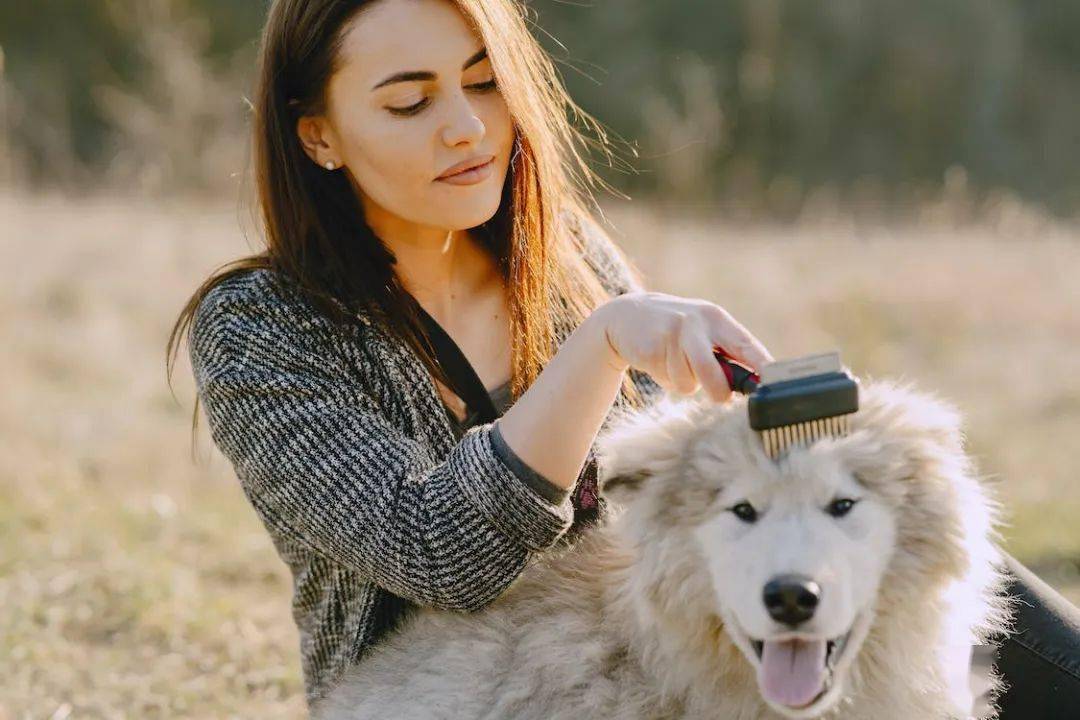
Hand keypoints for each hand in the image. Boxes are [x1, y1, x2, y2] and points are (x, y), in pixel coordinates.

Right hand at [595, 291, 773, 401]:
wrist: (626, 316)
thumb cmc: (675, 333)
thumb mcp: (703, 334)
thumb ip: (725, 355)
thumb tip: (753, 385)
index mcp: (717, 319)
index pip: (747, 346)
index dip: (762, 368)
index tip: (773, 386)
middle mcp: (697, 322)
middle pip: (714, 371)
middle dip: (717, 391)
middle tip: (719, 397)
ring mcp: (672, 333)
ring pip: (689, 382)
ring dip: (684, 383)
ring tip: (675, 365)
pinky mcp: (651, 345)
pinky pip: (667, 379)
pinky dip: (665, 379)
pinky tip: (659, 360)